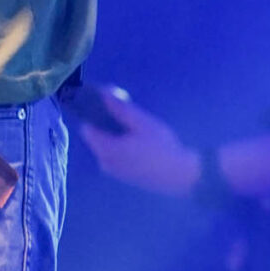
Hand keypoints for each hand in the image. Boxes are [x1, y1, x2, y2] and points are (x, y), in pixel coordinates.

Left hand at [75, 87, 204, 197]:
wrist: (182, 177)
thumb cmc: (162, 147)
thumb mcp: (142, 123)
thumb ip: (120, 108)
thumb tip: (103, 93)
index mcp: (106, 149)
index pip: (87, 126)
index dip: (95, 112)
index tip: (110, 104)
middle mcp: (104, 162)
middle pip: (96, 136)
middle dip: (106, 122)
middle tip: (129, 114)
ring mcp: (113, 171)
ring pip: (105, 145)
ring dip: (114, 134)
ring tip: (136, 128)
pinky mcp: (123, 176)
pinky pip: (113, 155)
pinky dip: (120, 146)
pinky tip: (139, 142)